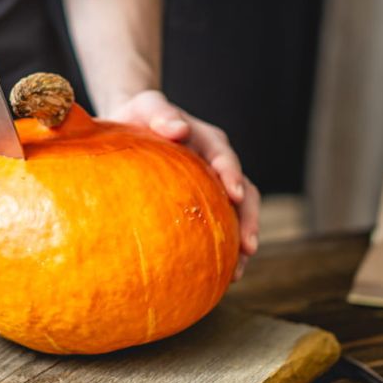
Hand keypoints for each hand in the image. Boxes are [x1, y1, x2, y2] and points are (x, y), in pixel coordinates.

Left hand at [105, 90, 260, 279]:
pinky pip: (219, 229)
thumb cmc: (140, 115)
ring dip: (241, 242)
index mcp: (208, 141)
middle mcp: (219, 166)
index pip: (226, 158)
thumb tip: (177, 129)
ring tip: (237, 272)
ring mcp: (215, 188)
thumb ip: (161, 113)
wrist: (134, 125)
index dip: (232, 175)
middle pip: (244, 193)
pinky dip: (222, 251)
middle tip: (248, 246)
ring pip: (237, 216)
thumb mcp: (148, 106)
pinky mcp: (204, 206)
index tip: (233, 194)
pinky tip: (217, 276)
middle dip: (248, 220)